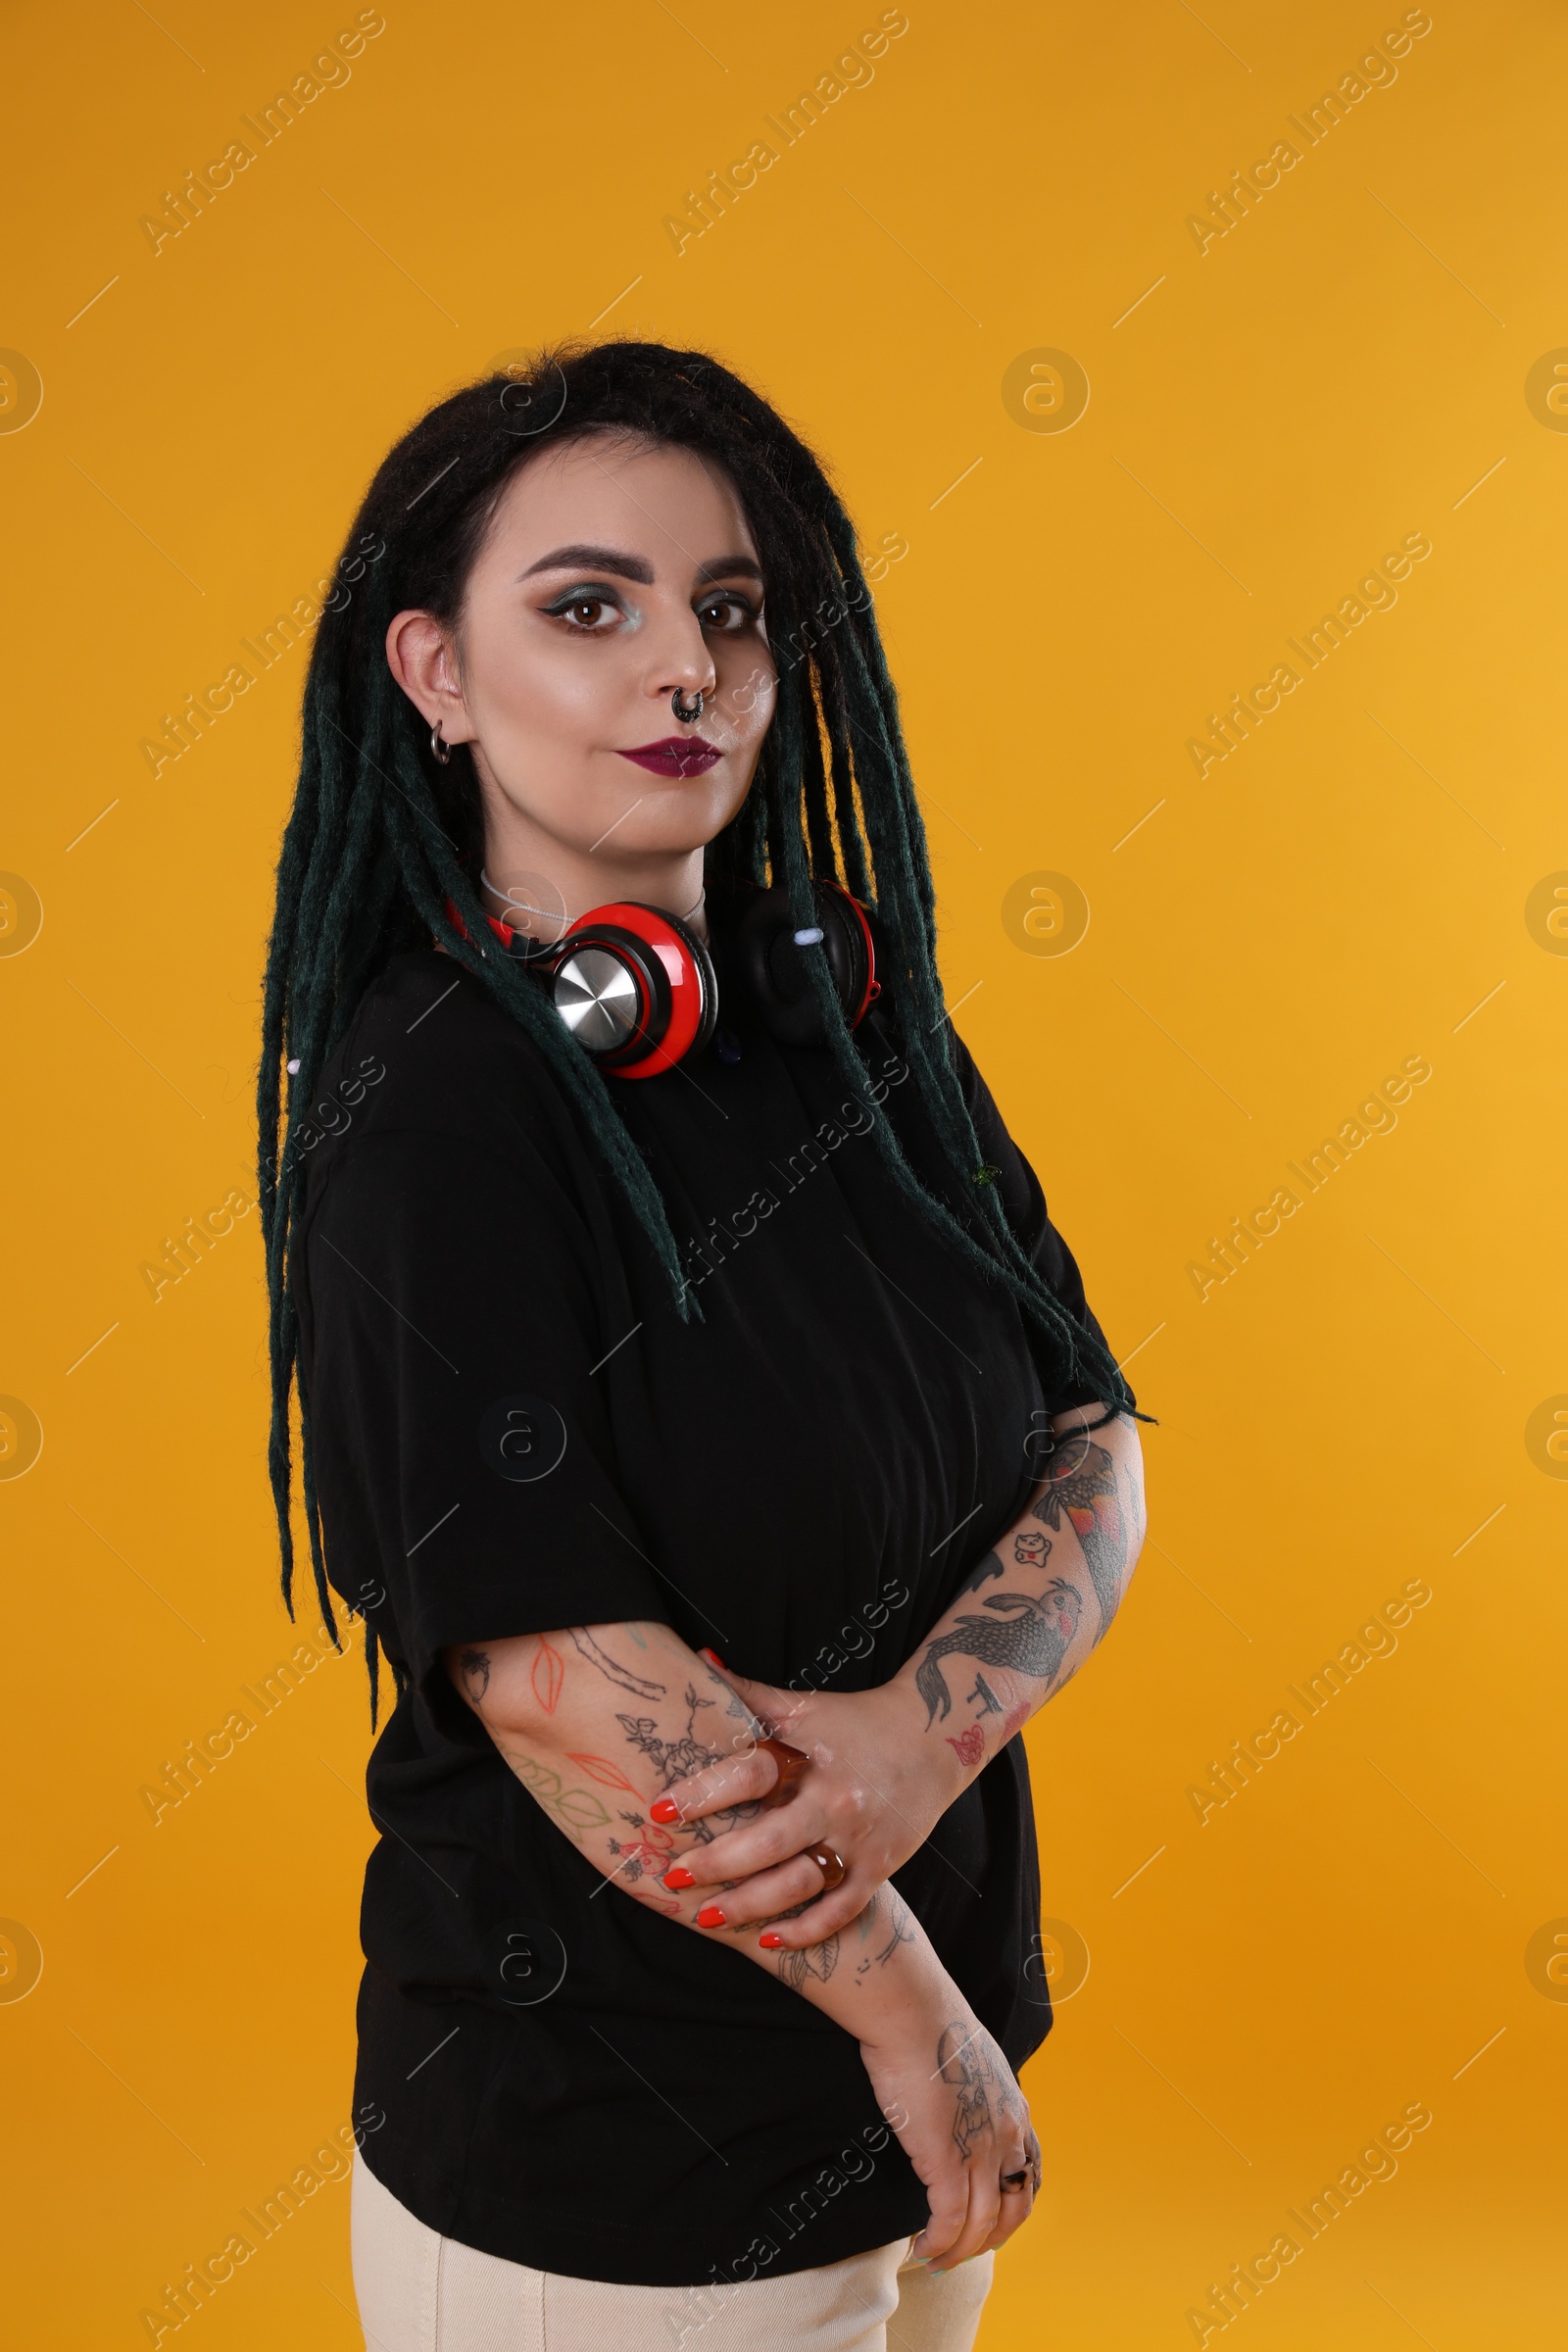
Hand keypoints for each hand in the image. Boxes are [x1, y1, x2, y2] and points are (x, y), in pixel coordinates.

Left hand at [649, 1666, 959, 1946]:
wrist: (935, 1740)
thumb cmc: (856, 1722)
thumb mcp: (803, 1705)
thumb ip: (747, 1692)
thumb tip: (698, 1661)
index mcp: (811, 1756)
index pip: (751, 1773)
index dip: (703, 1791)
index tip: (660, 1808)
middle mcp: (835, 1800)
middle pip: (770, 1841)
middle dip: (717, 1862)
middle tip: (673, 1874)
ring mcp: (858, 1840)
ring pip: (799, 1884)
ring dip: (749, 1905)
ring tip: (705, 1916)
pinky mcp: (877, 1870)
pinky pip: (840, 1910)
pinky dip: (805, 1930)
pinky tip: (768, 1940)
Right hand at [861, 2005, 1041, 2270]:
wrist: (911, 2010)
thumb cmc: (928, 2021)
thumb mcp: (971, 2055)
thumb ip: (974, 2085)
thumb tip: (955, 2097)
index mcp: (1014, 2108)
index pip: (1030, 2172)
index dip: (1013, 2206)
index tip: (991, 2221)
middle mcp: (1007, 2134)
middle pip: (1014, 2209)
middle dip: (991, 2240)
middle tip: (964, 2251)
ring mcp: (980, 2149)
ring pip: (982, 2224)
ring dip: (960, 2251)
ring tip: (937, 2259)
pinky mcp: (946, 2160)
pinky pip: (950, 2220)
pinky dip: (939, 2242)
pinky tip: (922, 2247)